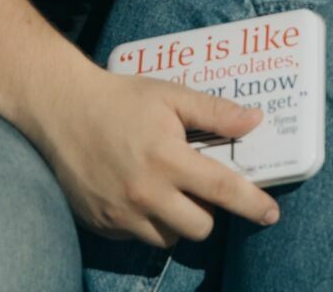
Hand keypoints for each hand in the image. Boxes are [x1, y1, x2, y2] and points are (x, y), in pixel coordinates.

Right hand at [29, 67, 279, 246]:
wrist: (61, 109)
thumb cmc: (121, 99)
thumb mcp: (171, 95)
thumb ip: (215, 112)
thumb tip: (255, 121)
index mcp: (167, 158)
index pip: (222, 190)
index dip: (252, 204)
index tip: (271, 214)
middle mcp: (145, 193)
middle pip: (200, 227)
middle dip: (208, 210)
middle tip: (198, 185)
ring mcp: (121, 213)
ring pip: (170, 238)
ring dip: (178, 220)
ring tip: (167, 189)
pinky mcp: (102, 224)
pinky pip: (138, 236)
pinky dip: (147, 221)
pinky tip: (138, 192)